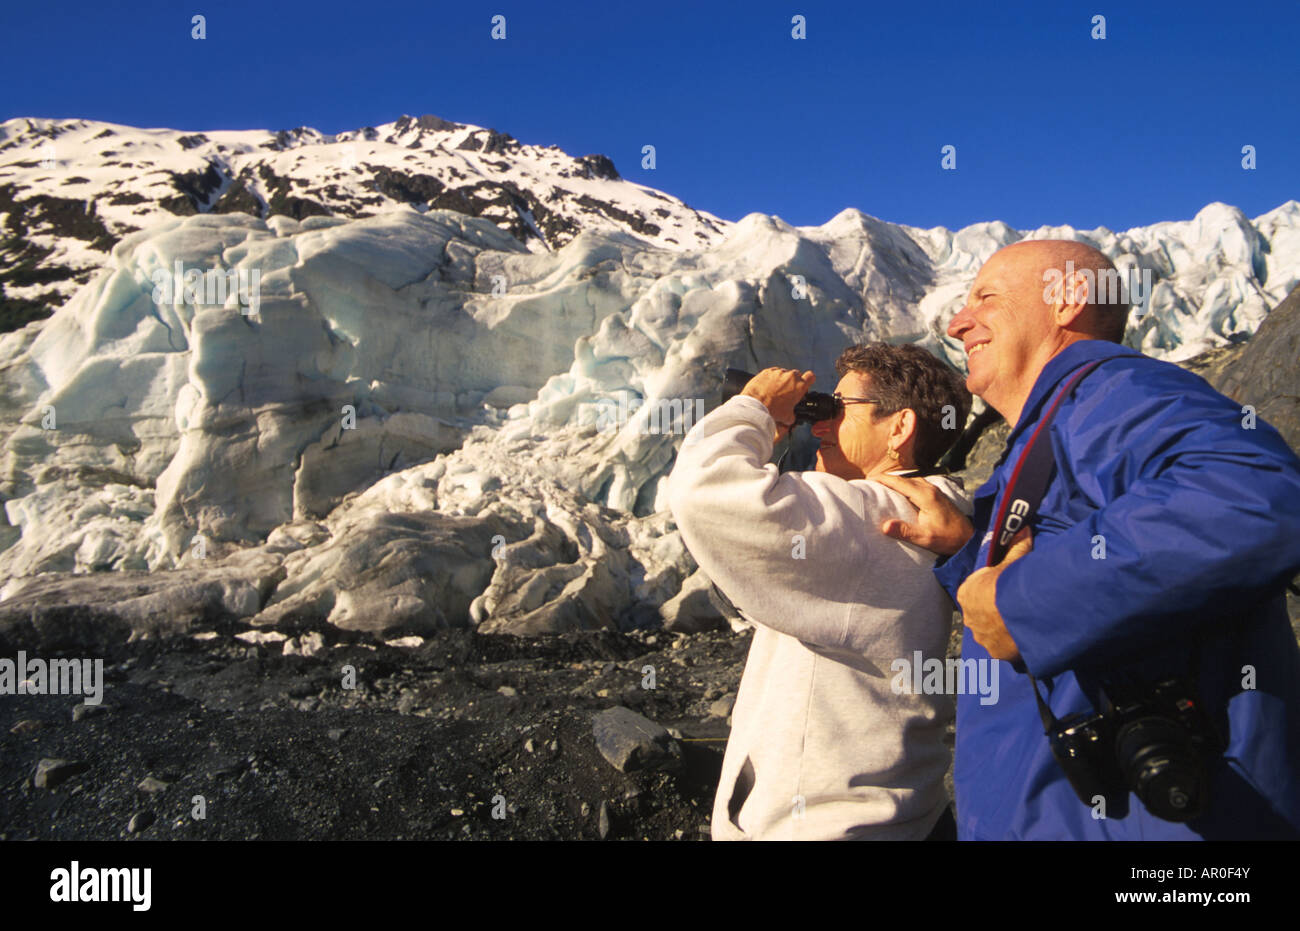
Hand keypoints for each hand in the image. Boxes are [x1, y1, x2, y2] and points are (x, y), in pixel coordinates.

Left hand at [741, 367, 814, 442]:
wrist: (755, 405)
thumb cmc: (772, 410)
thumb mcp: (787, 417)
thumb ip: (793, 414)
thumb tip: (791, 417)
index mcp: (800, 386)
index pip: (811, 376)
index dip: (808, 380)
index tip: (804, 384)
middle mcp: (791, 376)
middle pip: (796, 375)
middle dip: (793, 382)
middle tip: (787, 391)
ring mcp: (778, 372)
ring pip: (783, 374)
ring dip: (781, 380)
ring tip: (774, 391)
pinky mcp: (767, 371)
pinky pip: (772, 373)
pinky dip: (770, 379)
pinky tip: (766, 388)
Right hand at [873, 473, 974, 555]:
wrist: (969, 538)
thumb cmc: (948, 539)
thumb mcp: (925, 537)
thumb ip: (905, 531)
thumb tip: (884, 526)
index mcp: (925, 496)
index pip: (899, 482)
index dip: (882, 479)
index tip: (868, 479)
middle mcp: (930, 489)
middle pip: (904, 478)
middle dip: (887, 479)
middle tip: (871, 483)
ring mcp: (935, 490)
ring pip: (911, 480)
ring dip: (897, 481)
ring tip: (883, 486)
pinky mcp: (937, 495)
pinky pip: (917, 484)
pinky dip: (905, 485)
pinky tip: (902, 492)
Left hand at [955, 528, 1032, 662]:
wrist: (1020, 611)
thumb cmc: (1010, 582)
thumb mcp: (1012, 561)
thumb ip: (1016, 546)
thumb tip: (1022, 526)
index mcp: (966, 593)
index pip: (976, 591)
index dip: (991, 588)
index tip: (1005, 588)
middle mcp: (968, 617)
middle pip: (983, 613)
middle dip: (996, 611)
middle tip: (1017, 606)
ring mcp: (981, 637)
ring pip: (992, 632)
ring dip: (1004, 628)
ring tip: (1024, 622)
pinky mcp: (996, 652)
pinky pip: (1004, 647)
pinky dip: (1013, 643)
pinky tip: (1027, 636)